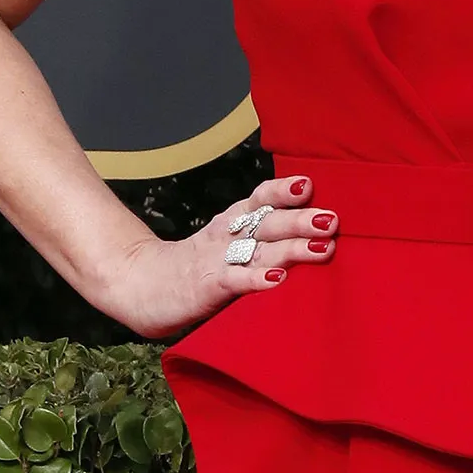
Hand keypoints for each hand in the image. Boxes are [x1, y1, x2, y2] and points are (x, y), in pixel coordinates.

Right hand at [100, 174, 339, 339]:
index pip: (259, 199)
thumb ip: (262, 238)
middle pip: (267, 223)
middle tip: (333, 219)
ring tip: (323, 248)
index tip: (309, 184)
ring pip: (259, 251)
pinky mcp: (207, 288)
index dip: (283, 191)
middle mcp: (228, 237)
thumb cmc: (196, 267)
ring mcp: (217, 261)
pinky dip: (256, 280)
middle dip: (301, 220)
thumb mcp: (227, 245)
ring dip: (292, 248)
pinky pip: (235, 281)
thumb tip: (313, 230)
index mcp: (232, 223)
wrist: (140, 286)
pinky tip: (277, 280)